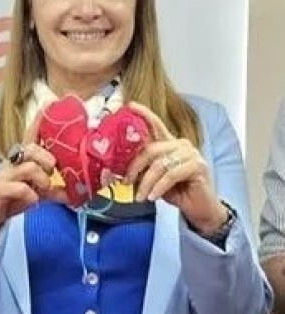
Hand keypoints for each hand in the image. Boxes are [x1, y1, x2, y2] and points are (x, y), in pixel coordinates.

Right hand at [0, 116, 66, 244]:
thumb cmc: (9, 199)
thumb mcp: (33, 193)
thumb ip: (51, 191)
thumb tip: (73, 194)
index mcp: (20, 159)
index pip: (30, 135)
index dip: (39, 120)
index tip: (49, 103)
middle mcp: (11, 162)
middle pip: (31, 148)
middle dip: (47, 159)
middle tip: (52, 172)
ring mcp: (3, 175)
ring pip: (28, 167)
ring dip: (42, 180)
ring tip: (42, 190)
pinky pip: (20, 188)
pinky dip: (31, 196)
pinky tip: (32, 201)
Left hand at [123, 102, 228, 232]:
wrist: (199, 208)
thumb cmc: (175, 191)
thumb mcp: (151, 180)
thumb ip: (138, 172)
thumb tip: (113, 173)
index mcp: (168, 144)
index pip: (155, 125)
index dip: (144, 114)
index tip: (130, 106)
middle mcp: (180, 144)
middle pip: (151, 149)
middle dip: (134, 168)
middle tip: (126, 183)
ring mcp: (191, 154)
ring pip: (159, 164)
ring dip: (146, 183)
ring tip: (140, 197)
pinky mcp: (198, 167)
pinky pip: (171, 175)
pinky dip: (158, 187)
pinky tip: (152, 197)